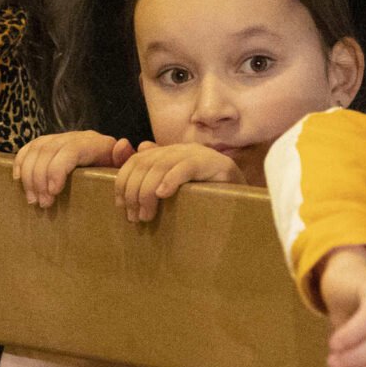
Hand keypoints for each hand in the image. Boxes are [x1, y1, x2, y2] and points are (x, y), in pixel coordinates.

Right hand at [15, 130, 132, 207]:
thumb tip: (122, 145)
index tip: (53, 192)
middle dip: (40, 178)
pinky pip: (28, 148)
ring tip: (33, 200)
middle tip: (42, 204)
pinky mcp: (47, 143)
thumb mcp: (125, 168)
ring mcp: (59, 139)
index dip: (57, 169)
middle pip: (49, 151)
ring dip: (29, 176)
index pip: (69, 150)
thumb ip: (124, 159)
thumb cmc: (116, 172)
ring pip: (36, 150)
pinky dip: (20, 163)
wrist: (111, 161)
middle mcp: (74, 137)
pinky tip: (19, 181)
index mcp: (94, 143)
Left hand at [111, 142, 236, 222]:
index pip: (136, 160)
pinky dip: (171, 180)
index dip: (123, 181)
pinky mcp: (214, 163)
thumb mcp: (175, 191)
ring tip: (146, 215)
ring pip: (161, 166)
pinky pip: (186, 167)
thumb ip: (153, 175)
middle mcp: (181, 149)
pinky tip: (163, 194)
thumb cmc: (207, 199)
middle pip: (145, 164)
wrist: (244, 202)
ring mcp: (198, 154)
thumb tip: (133, 152)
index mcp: (170, 154)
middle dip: (134, 191)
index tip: (120, 206)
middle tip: (134, 217)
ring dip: (148, 192)